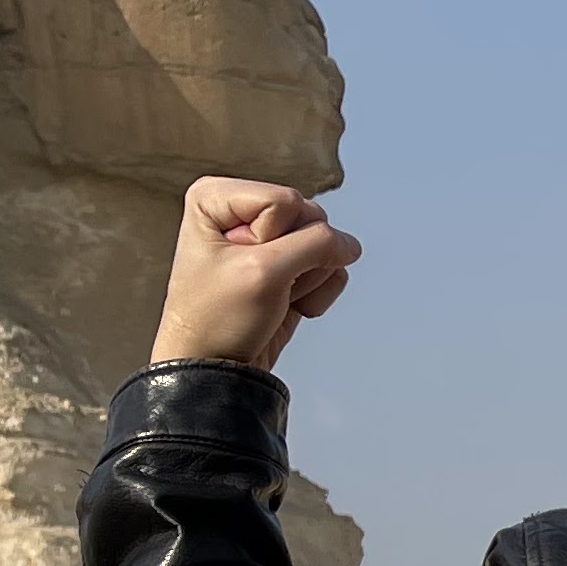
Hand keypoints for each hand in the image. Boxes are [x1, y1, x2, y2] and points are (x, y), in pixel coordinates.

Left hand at [152, 176, 360, 372]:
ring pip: (323, 243)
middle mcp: (241, 211)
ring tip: (270, 297)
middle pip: (309, 218)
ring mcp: (269, 239)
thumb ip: (317, 245)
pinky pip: (328, 267)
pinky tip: (284, 305)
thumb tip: (350, 245)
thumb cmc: (216, 320)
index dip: (275, 239)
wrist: (217, 368)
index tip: (243, 267)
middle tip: (262, 286)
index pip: (286, 200)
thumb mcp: (265, 272)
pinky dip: (314, 294)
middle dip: (296, 260)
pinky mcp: (288, 264)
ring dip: (306, 280)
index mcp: (217, 197)